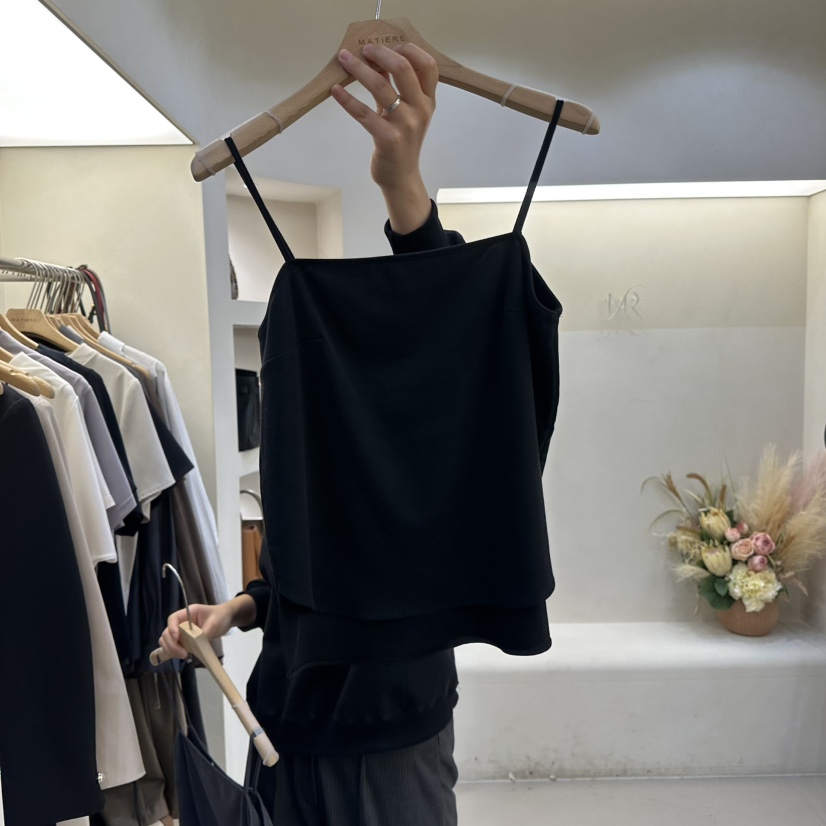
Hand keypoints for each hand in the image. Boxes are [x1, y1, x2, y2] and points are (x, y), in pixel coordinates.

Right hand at [159, 597, 253, 659]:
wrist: (226, 618)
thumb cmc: (221, 616)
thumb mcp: (215, 622)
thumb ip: (205, 632)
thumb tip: (196, 643)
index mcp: (188, 613)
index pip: (173, 619)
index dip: (171, 628)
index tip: (177, 638)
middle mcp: (182, 622)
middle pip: (167, 632)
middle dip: (171, 644)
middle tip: (183, 653)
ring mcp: (182, 631)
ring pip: (167, 640)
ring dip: (171, 649)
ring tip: (184, 655)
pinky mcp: (185, 639)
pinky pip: (174, 646)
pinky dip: (175, 652)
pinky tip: (185, 655)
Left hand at [331, 42, 437, 233]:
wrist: (401, 178)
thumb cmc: (402, 143)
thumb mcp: (406, 114)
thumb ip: (396, 88)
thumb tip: (376, 59)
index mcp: (428, 101)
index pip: (428, 66)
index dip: (409, 49)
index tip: (389, 45)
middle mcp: (421, 110)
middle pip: (404, 68)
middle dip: (380, 53)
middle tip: (363, 48)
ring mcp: (405, 125)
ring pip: (380, 86)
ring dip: (359, 68)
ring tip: (344, 59)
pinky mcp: (388, 139)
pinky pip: (363, 113)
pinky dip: (347, 99)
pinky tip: (335, 90)